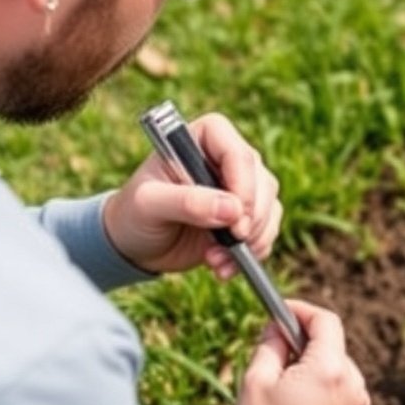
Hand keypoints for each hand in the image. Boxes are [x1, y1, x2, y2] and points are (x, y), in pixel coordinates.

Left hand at [102, 113, 281, 276]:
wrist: (135, 243)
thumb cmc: (134, 213)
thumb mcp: (150, 204)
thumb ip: (187, 202)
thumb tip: (231, 209)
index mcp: (203, 138)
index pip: (238, 153)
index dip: (243, 185)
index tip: (234, 217)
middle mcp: (226, 158)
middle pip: (261, 180)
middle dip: (251, 217)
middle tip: (232, 240)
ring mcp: (239, 186)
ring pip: (269, 206)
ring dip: (251, 239)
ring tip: (216, 260)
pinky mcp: (245, 215)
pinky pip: (267, 230)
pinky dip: (253, 251)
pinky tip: (224, 265)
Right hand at [233, 300, 370, 404]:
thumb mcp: (256, 380)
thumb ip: (271, 344)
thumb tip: (278, 327)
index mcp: (330, 369)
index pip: (326, 321)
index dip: (302, 312)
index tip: (282, 313)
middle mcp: (353, 386)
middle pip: (332, 348)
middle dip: (306, 346)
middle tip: (275, 357)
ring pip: (338, 373)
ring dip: (316, 372)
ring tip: (286, 393)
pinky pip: (343, 397)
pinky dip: (325, 395)